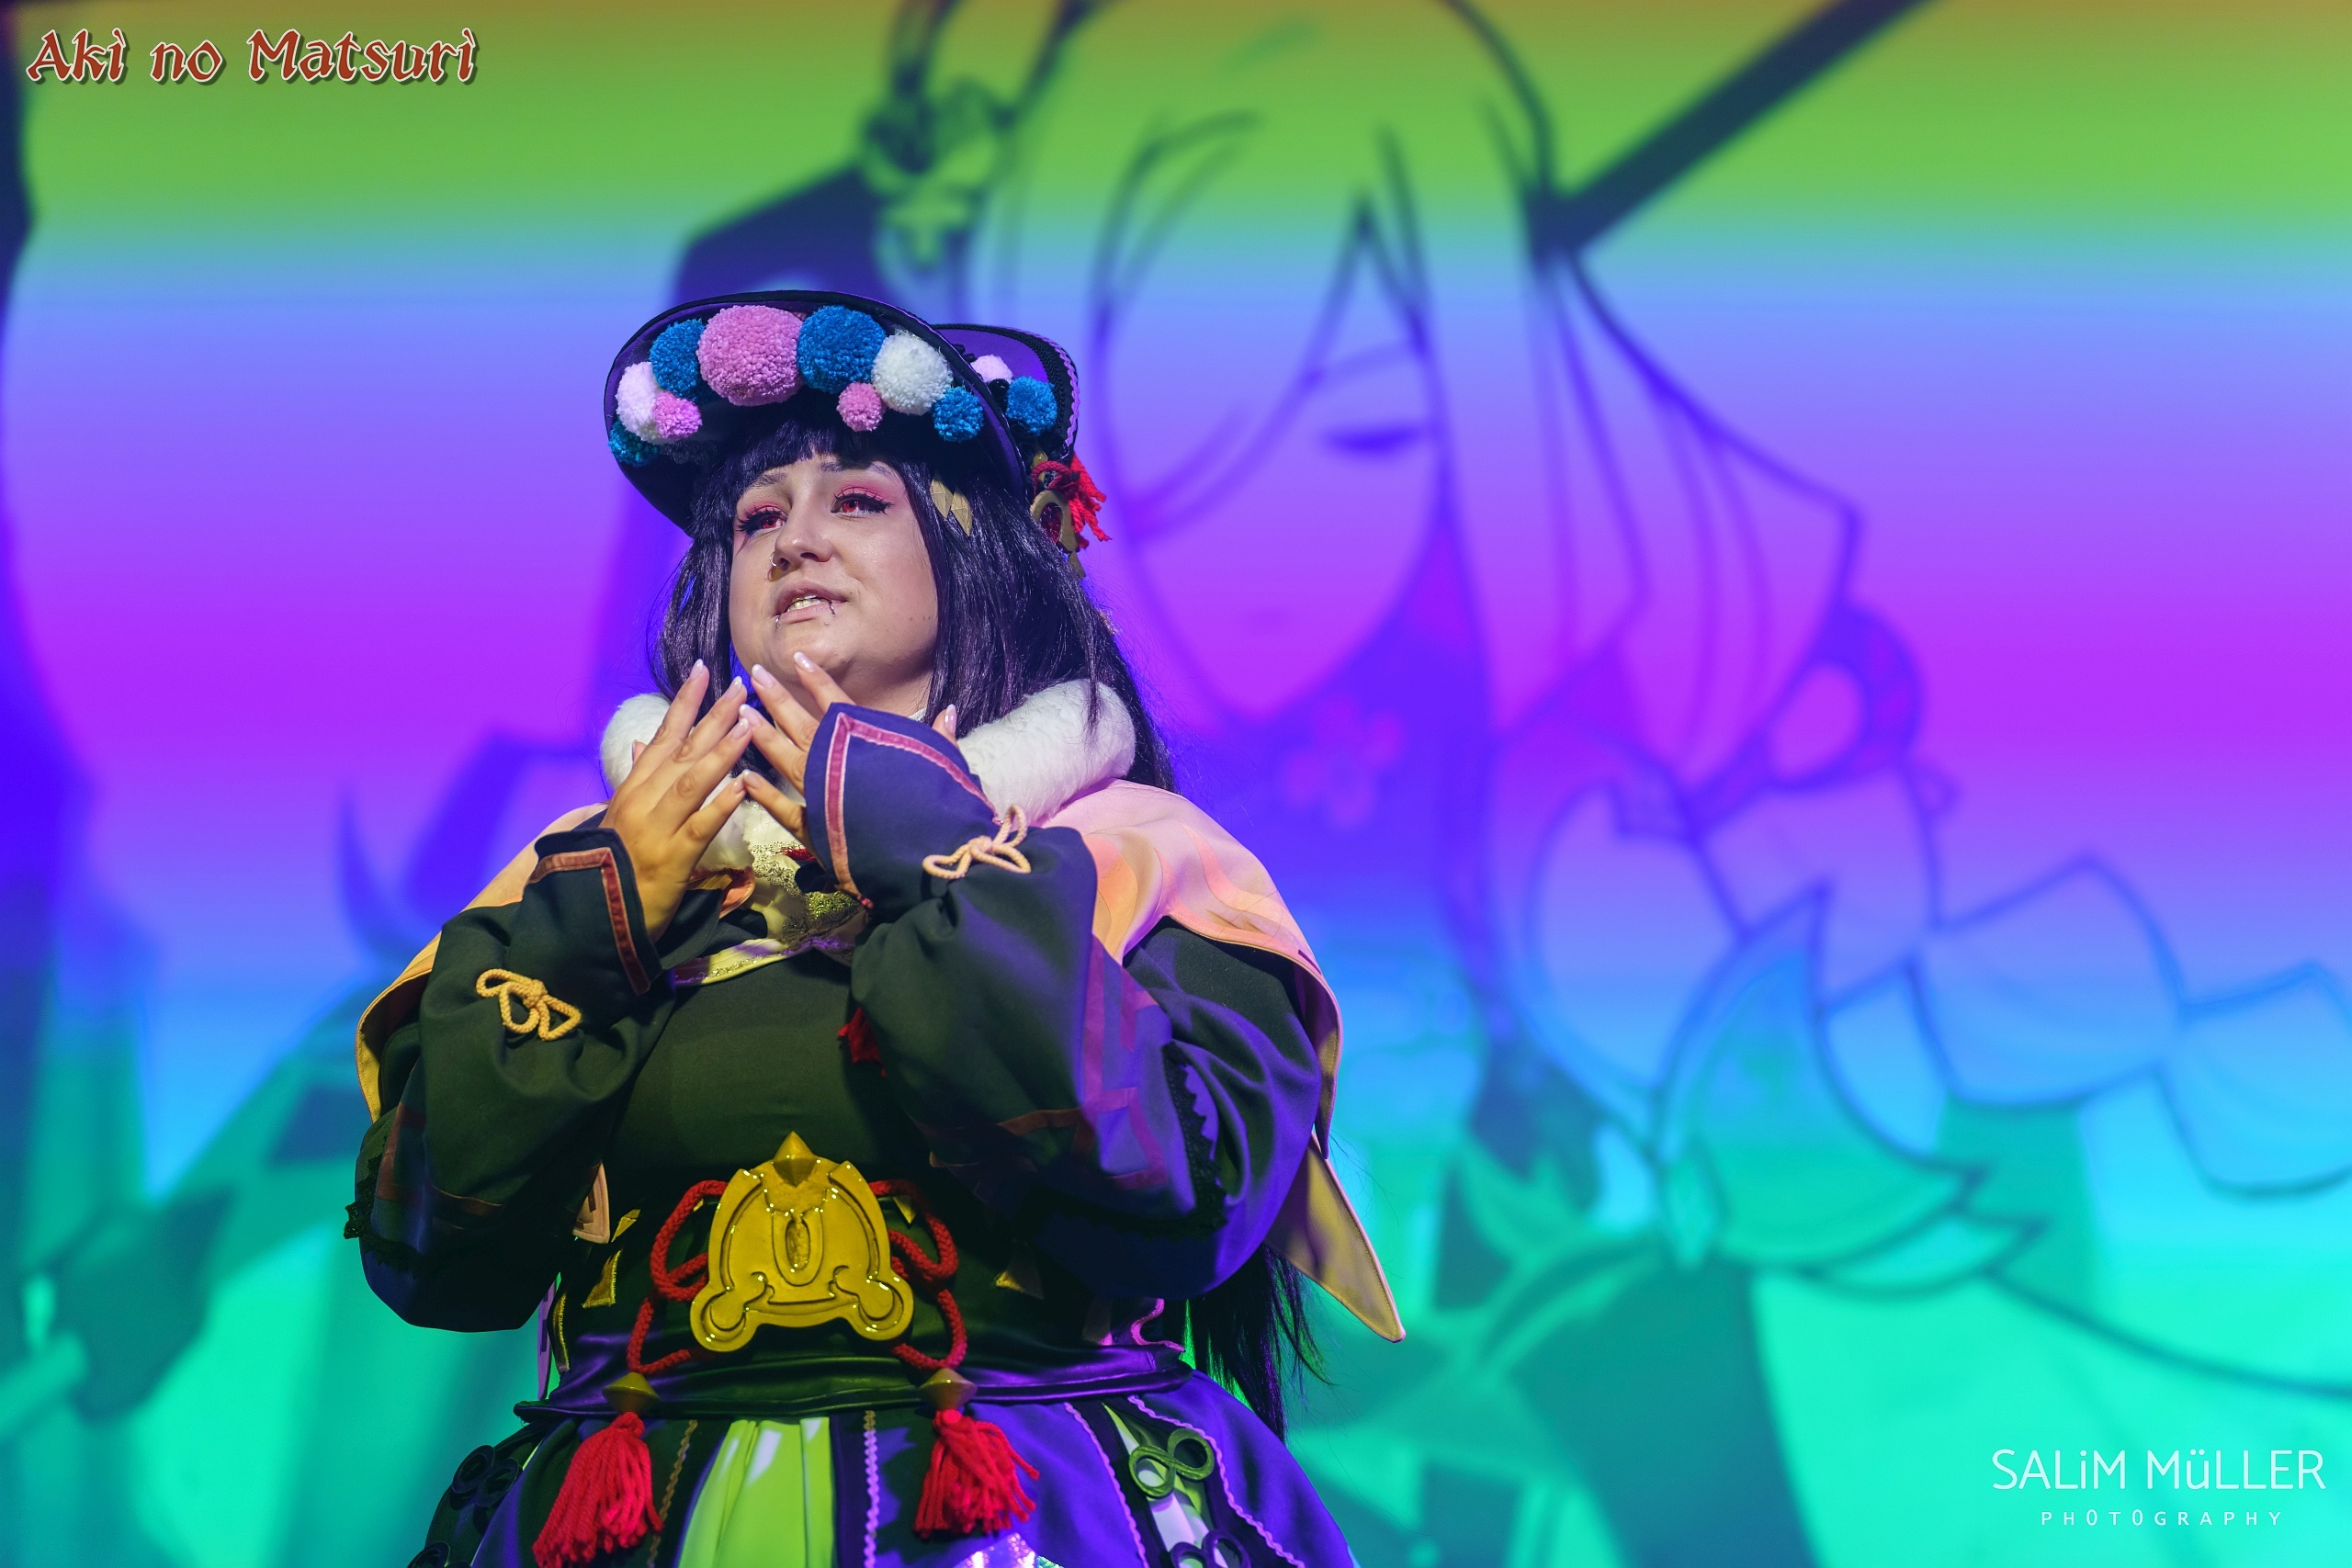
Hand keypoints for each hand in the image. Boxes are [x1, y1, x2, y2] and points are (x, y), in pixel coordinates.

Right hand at [604, 661, 753, 936]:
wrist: (601, 911)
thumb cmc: (617, 861)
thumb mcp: (623, 814)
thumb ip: (637, 777)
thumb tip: (643, 742)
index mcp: (635, 787)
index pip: (664, 735)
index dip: (684, 702)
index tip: (705, 671)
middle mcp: (643, 800)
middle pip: (682, 751)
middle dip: (713, 717)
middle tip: (740, 686)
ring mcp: (657, 828)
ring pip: (691, 782)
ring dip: (720, 752)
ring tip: (747, 724)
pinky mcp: (673, 858)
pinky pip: (700, 827)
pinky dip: (721, 805)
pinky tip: (743, 786)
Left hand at [742, 651, 955, 841]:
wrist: (924, 852)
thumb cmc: (937, 805)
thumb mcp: (944, 764)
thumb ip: (940, 737)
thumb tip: (949, 709)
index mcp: (866, 745)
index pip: (838, 704)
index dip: (817, 680)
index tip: (797, 659)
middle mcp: (836, 763)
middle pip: (801, 725)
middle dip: (776, 699)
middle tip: (753, 676)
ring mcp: (821, 795)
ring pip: (786, 759)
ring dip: (762, 736)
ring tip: (741, 713)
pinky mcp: (814, 828)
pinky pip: (784, 809)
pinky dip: (764, 795)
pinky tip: (744, 778)